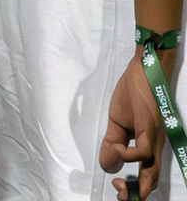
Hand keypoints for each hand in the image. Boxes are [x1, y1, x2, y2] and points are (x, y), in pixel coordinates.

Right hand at [100, 49, 176, 199]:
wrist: (141, 72)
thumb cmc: (132, 93)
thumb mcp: (117, 122)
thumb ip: (112, 143)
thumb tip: (106, 164)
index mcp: (147, 145)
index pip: (146, 174)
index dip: (134, 187)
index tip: (116, 184)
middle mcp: (154, 146)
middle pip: (152, 180)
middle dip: (137, 195)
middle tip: (120, 195)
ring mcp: (153, 138)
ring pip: (153, 171)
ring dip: (137, 185)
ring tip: (118, 184)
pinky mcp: (149, 128)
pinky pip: (143, 151)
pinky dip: (127, 155)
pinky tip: (117, 148)